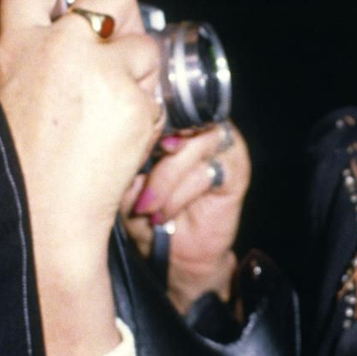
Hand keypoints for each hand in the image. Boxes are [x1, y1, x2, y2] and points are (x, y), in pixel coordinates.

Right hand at [0, 0, 160, 337]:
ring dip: (139, 72)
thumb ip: (38, 52)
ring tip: (110, 115)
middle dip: (126, 11)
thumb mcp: (9, 94)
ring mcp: (101, 73)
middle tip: (119, 45)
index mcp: (18, 45)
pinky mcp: (134, 102)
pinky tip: (121, 140)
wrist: (43, 221)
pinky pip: (156, 91)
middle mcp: (60, 48)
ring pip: (145, 44)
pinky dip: (147, 112)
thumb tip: (82, 20)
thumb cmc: (21, 169)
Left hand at [123, 121, 249, 313]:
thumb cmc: (148, 215)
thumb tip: (123, 148)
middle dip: (149, 149)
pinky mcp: (236, 171)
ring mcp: (222, 146)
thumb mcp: (124, 185)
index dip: (142, 119)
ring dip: (164, 179)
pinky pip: (205, 173)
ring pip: (193, 144)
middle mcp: (200, 126)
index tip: (121, 146)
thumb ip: (126, 160)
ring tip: (146, 207)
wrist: (178, 256)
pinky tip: (163, 214)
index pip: (162, 99)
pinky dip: (179, 195)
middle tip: (131, 179)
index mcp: (173, 121)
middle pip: (178, 116)